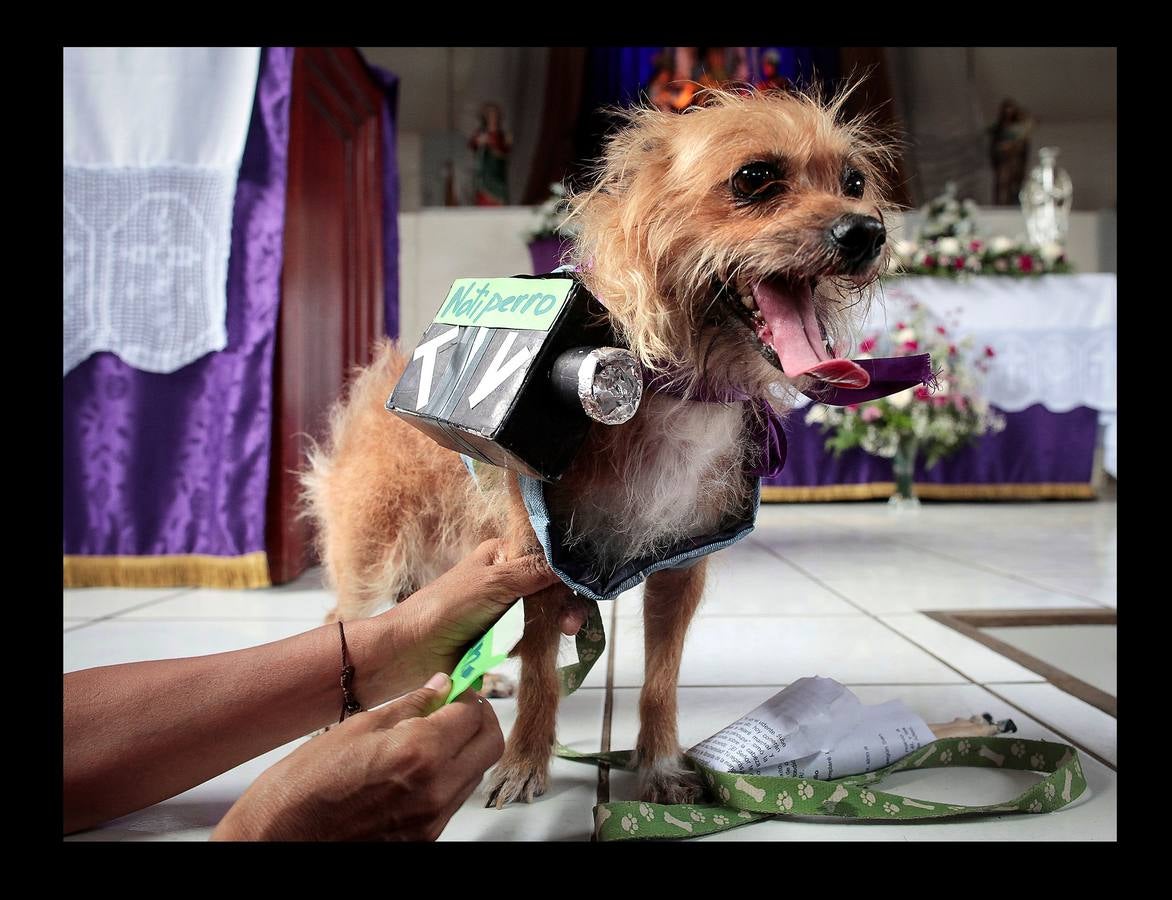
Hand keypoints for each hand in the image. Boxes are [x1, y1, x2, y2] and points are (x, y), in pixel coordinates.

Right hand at [211, 674, 501, 840]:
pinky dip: (448, 776)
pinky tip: (417, 766)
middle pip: (490, 744)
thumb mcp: (356, 727)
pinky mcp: (425, 838)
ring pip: (475, 773)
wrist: (279, 838)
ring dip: (464, 749)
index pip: (473, 713)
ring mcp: (432, 818)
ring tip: (431, 736)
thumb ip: (408, 707)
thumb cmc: (302, 786)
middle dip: (479, 719)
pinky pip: (454, 799)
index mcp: (419, 752)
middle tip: (456, 706)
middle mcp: (435, 789)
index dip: (467, 693)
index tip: (456, 686)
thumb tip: (439, 687)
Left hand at [376, 540, 584, 697]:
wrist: (411, 650)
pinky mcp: (503, 635)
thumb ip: (534, 572)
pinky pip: (534, 635)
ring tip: (562, 635)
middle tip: (571, 625)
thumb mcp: (493, 583)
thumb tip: (572, 562)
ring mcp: (507, 608)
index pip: (549, 557)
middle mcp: (508, 577)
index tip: (582, 591)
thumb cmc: (445, 607)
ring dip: (557, 623)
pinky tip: (537, 648)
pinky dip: (540, 641)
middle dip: (568, 604)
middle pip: (554, 586)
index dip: (570, 572)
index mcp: (503, 554)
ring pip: (547, 612)